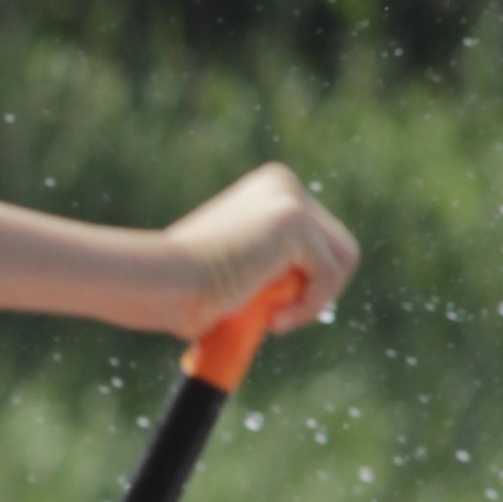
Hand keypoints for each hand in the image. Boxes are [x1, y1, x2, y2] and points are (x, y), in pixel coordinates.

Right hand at [163, 162, 356, 338]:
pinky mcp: (294, 221)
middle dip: (315, 290)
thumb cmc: (182, 288)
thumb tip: (303, 287)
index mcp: (268, 189)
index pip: (319, 240)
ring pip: (343, 260)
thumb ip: (267, 262)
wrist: (160, 283)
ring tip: (273, 317)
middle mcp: (282, 183)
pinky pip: (329, 275)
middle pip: (339, 247)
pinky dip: (307, 307)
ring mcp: (289, 198)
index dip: (304, 283)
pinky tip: (272, 317)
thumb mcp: (236, 266)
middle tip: (275, 316)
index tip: (268, 308)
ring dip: (314, 300)